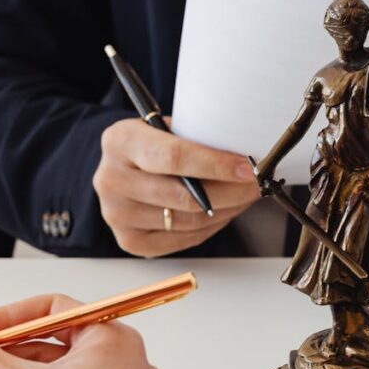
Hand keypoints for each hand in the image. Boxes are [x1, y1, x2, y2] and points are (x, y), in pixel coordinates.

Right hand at [94, 118, 258, 255]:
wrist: (124, 166)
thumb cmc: (154, 143)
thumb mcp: (169, 127)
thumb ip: (198, 138)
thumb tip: (246, 156)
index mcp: (120, 141)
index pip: (174, 157)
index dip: (216, 165)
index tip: (248, 169)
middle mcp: (111, 179)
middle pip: (185, 196)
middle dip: (231, 191)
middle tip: (257, 184)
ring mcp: (117, 214)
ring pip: (189, 220)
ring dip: (226, 209)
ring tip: (244, 196)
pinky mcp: (130, 240)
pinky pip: (184, 238)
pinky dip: (211, 226)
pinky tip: (224, 211)